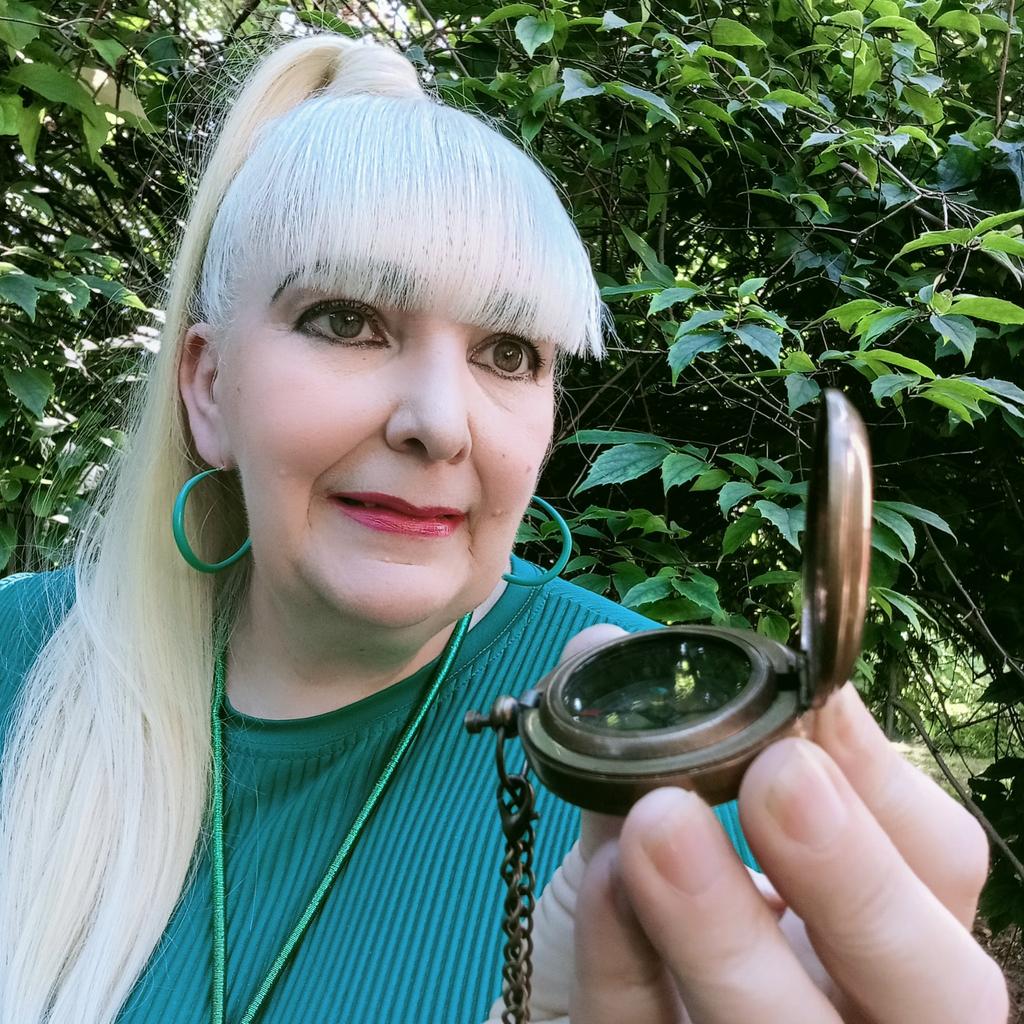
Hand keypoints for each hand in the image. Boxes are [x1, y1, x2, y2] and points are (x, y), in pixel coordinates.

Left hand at [485, 625, 1008, 1023]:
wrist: (559, 1008)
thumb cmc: (634, 912)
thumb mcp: (648, 825)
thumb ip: (648, 750)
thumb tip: (601, 647)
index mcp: (876, 930)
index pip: (940, 867)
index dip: (888, 783)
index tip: (817, 698)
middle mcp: (852, 1008)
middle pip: (933, 984)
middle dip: (858, 876)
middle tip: (780, 777)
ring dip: (728, 931)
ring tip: (657, 824)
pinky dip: (626, 965)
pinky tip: (602, 890)